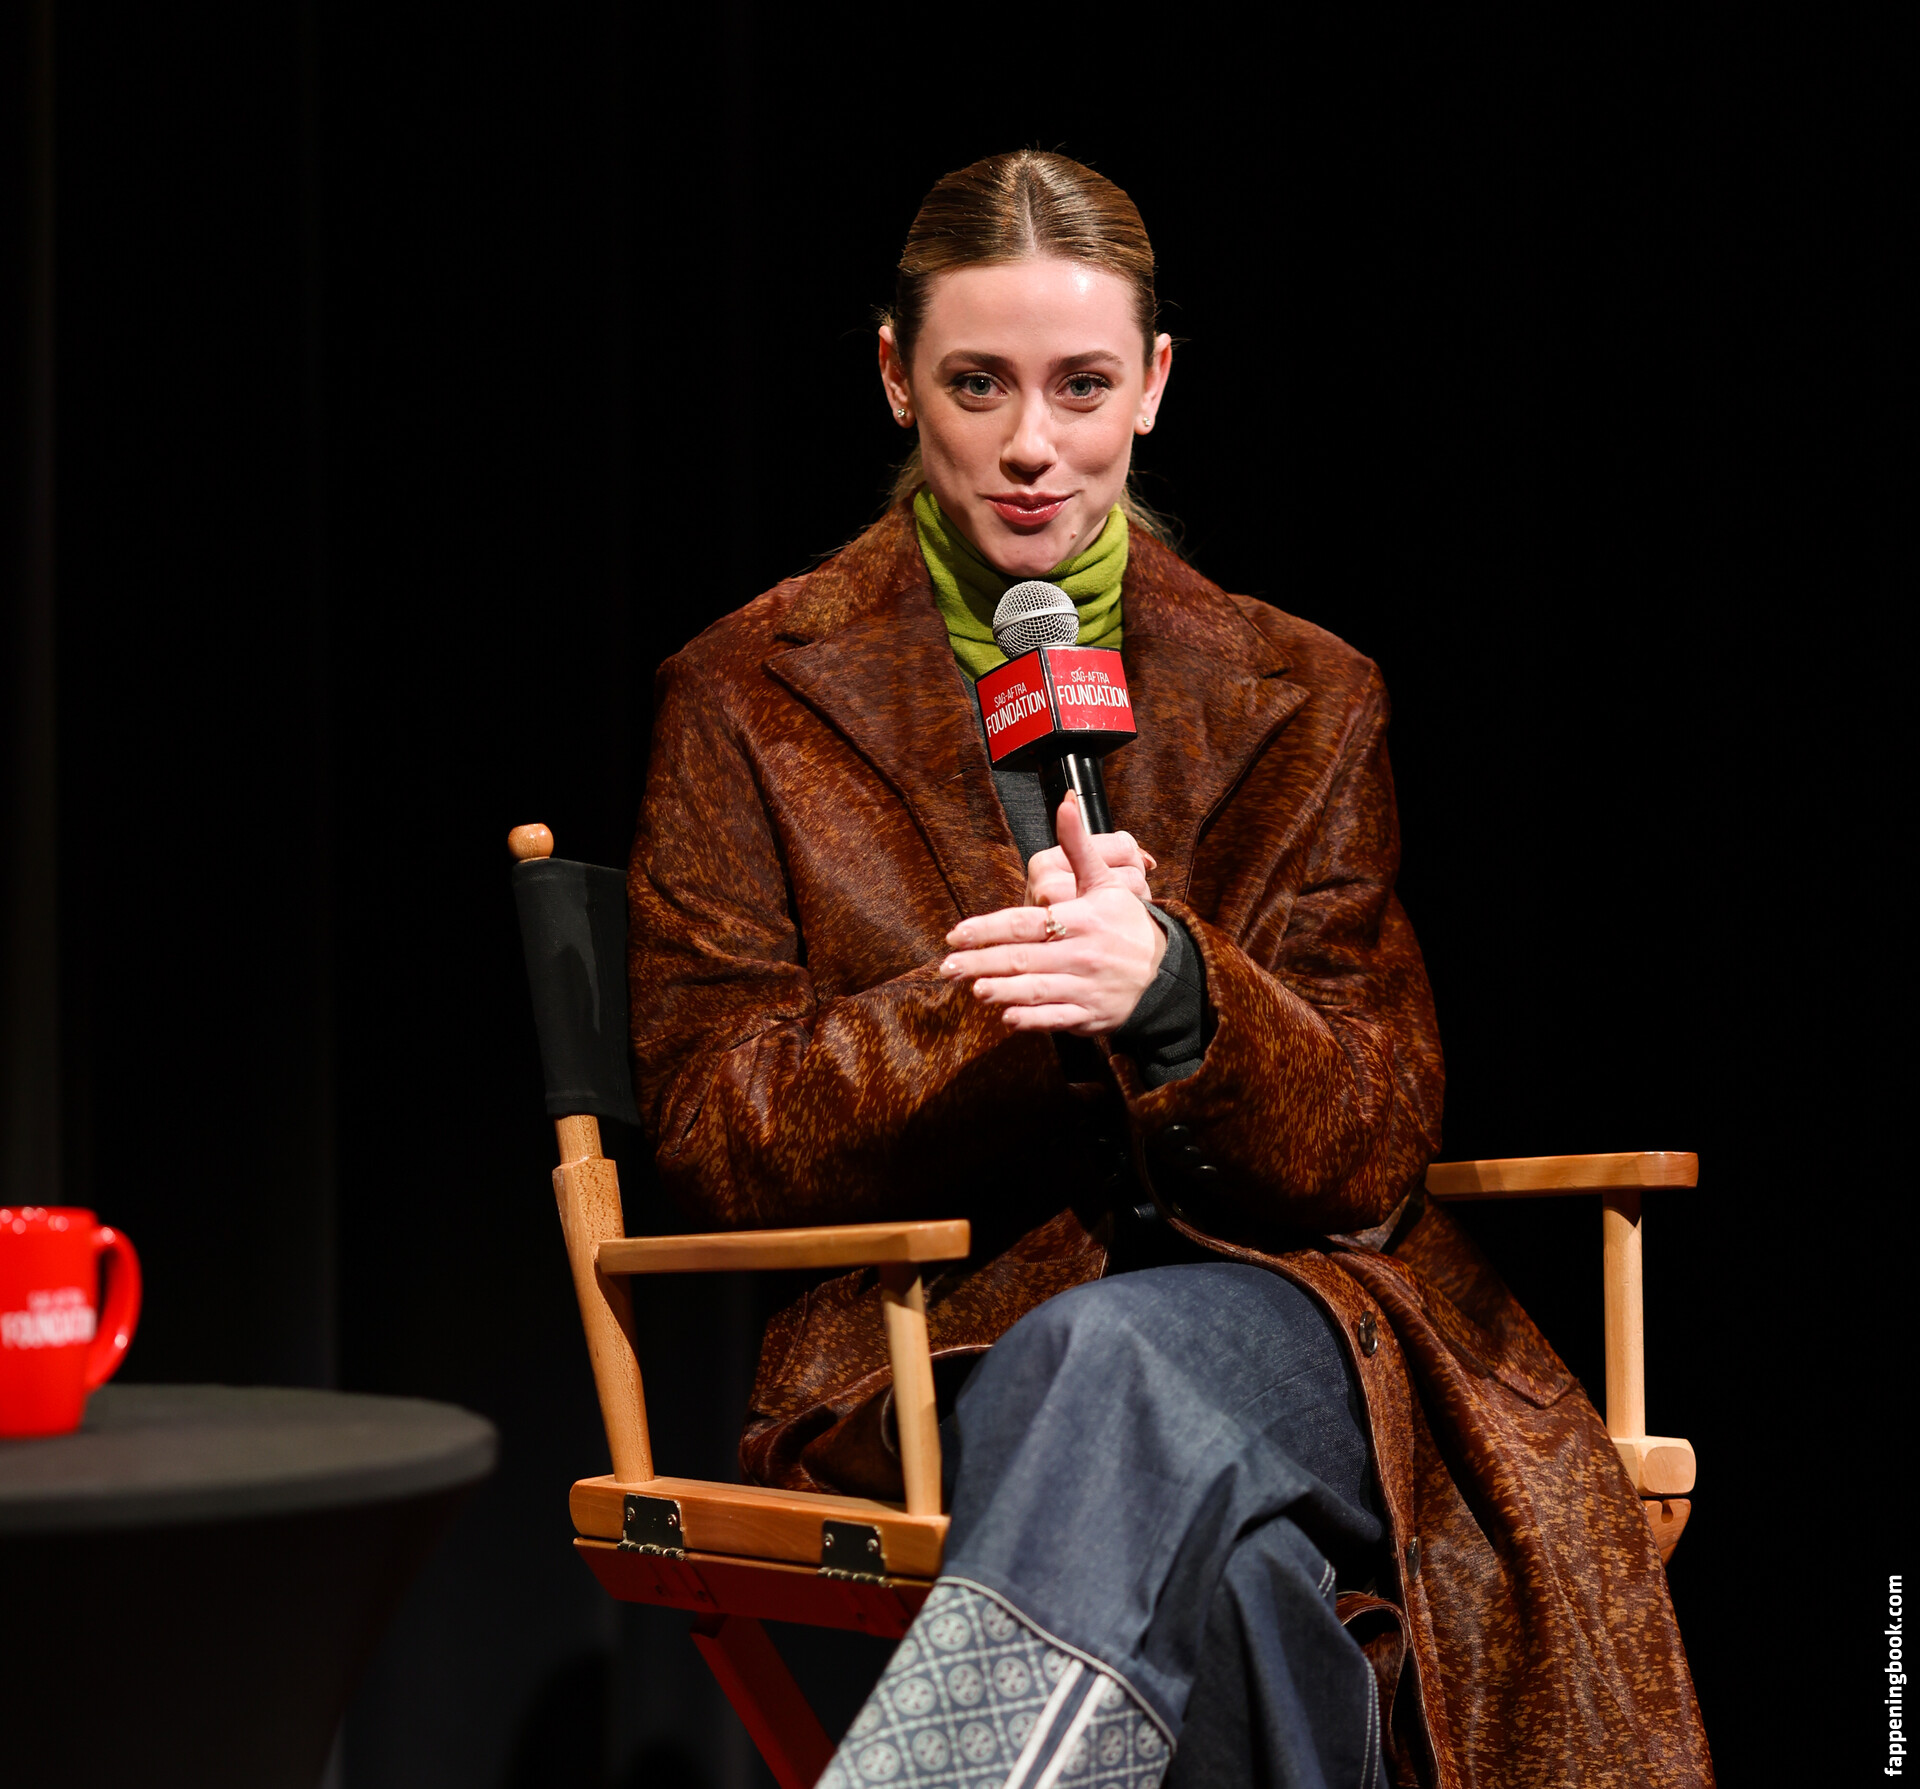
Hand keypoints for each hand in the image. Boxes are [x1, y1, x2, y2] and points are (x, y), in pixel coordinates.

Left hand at [940, 791, 1166, 1033]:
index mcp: (1080, 919)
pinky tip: (1007, 1017)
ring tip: (973, 989)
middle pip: (1022, 958)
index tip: (956, 934)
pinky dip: (1031, 1020)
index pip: (1025, 923)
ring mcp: (1085, 987)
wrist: (1164, 969)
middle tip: (947, 967)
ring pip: (1036, 990)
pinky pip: (1055, 1019)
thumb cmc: (1125, 922)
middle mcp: (1081, 954)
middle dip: (981, 963)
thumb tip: (1064, 803)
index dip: (987, 929)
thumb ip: (1077, 845)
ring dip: (1002, 991)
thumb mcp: (1104, 880)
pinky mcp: (1089, 1015)